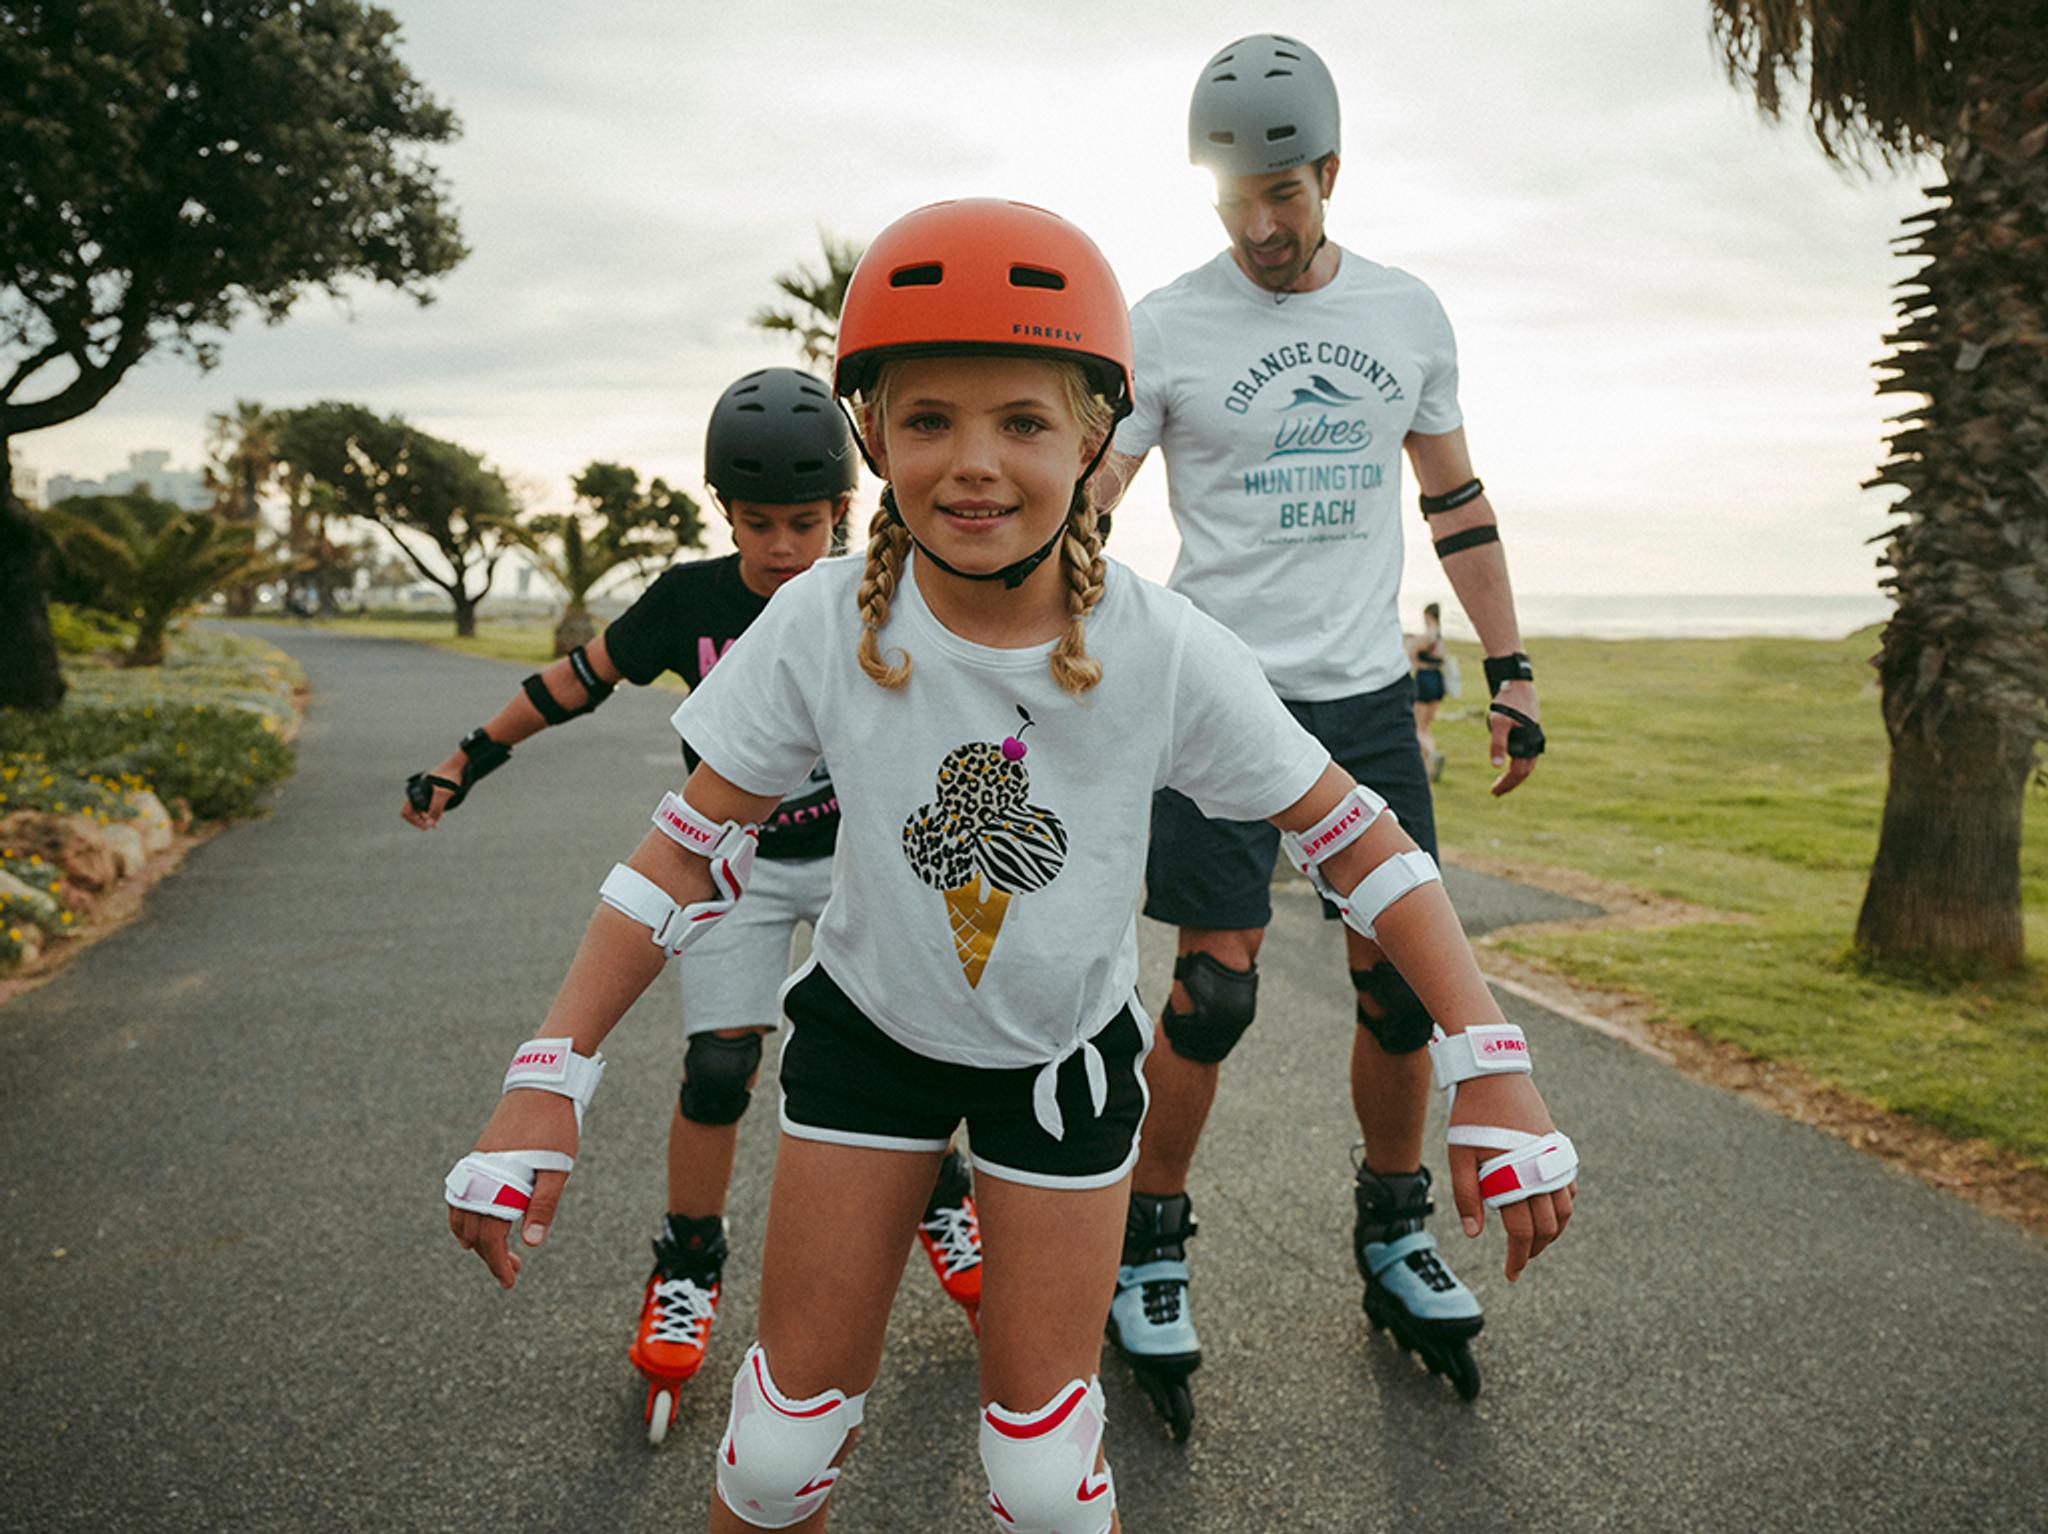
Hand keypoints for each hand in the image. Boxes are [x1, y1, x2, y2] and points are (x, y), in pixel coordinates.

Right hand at [400, 753, 466, 828]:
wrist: (459, 766)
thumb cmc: (450, 778)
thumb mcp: (443, 794)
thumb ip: (436, 809)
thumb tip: (430, 825)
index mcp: (415, 792)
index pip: (406, 812)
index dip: (414, 821)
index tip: (426, 826)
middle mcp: (417, 793)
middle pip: (411, 812)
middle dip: (419, 821)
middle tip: (430, 826)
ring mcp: (424, 793)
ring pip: (419, 810)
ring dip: (424, 819)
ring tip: (433, 824)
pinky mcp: (432, 794)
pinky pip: (426, 807)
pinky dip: (429, 814)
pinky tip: (436, 818)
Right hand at [445, 1088, 578, 1288]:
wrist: (542, 1084)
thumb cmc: (556, 1125)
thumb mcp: (558, 1167)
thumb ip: (544, 1204)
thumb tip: (532, 1242)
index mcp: (500, 1182)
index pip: (491, 1236)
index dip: (498, 1262)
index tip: (509, 1282)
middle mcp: (481, 1176)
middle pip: (474, 1230)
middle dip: (489, 1256)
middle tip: (511, 1273)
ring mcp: (477, 1165)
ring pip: (462, 1214)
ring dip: (475, 1238)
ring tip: (494, 1256)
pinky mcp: (479, 1156)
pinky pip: (462, 1195)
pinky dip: (465, 1216)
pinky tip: (477, 1225)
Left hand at [1444, 1070, 1574, 1281]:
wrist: (1494, 1075)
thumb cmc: (1471, 1114)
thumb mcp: (1459, 1154)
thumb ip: (1467, 1195)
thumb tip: (1473, 1234)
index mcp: (1514, 1176)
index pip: (1522, 1232)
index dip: (1518, 1257)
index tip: (1511, 1274)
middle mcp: (1540, 1171)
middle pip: (1547, 1227)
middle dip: (1535, 1250)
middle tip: (1518, 1261)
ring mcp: (1553, 1160)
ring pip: (1563, 1211)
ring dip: (1551, 1232)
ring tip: (1532, 1243)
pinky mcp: (1557, 1148)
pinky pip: (1568, 1189)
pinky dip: (1561, 1208)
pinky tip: (1546, 1213)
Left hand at [1486, 680, 1540, 797]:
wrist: (1518, 686)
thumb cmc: (1507, 704)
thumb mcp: (1498, 723)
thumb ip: (1497, 744)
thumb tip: (1496, 766)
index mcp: (1528, 744)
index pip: (1518, 772)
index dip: (1506, 784)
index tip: (1494, 792)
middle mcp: (1534, 744)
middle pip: (1524, 771)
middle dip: (1510, 783)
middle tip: (1496, 792)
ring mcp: (1534, 739)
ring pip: (1526, 764)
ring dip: (1514, 775)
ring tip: (1501, 782)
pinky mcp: (1531, 733)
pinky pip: (1526, 754)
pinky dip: (1517, 763)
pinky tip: (1508, 764)